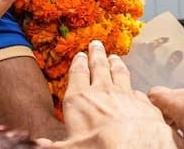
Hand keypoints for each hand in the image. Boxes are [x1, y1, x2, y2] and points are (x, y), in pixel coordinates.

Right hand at [44, 41, 176, 148]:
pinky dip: (135, 88)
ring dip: (116, 64)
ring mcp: (126, 95)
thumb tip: (39, 145)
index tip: (79, 56)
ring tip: (114, 57)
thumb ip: (53, 145)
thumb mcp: (68, 148)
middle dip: (96, 54)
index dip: (78, 63)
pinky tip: (136, 89)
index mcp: (80, 99)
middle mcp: (103, 92)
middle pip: (99, 67)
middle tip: (96, 45)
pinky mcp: (144, 104)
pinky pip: (138, 92)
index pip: (77, 74)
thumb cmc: (98, 148)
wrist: (135, 148)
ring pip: (120, 74)